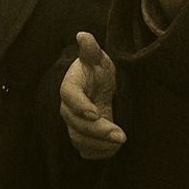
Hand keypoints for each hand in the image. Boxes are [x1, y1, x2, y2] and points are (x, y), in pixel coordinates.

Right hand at [60, 31, 124, 159]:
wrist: (98, 88)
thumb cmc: (97, 71)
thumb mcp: (98, 58)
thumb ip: (91, 49)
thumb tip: (83, 35)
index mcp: (70, 86)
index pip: (69, 95)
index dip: (80, 106)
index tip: (95, 113)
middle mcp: (68, 108)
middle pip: (76, 123)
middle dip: (98, 131)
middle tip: (121, 135)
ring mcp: (73, 125)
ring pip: (80, 140)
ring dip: (100, 145)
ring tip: (120, 141)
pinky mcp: (81, 138)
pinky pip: (85, 151)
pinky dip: (99, 153)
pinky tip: (113, 148)